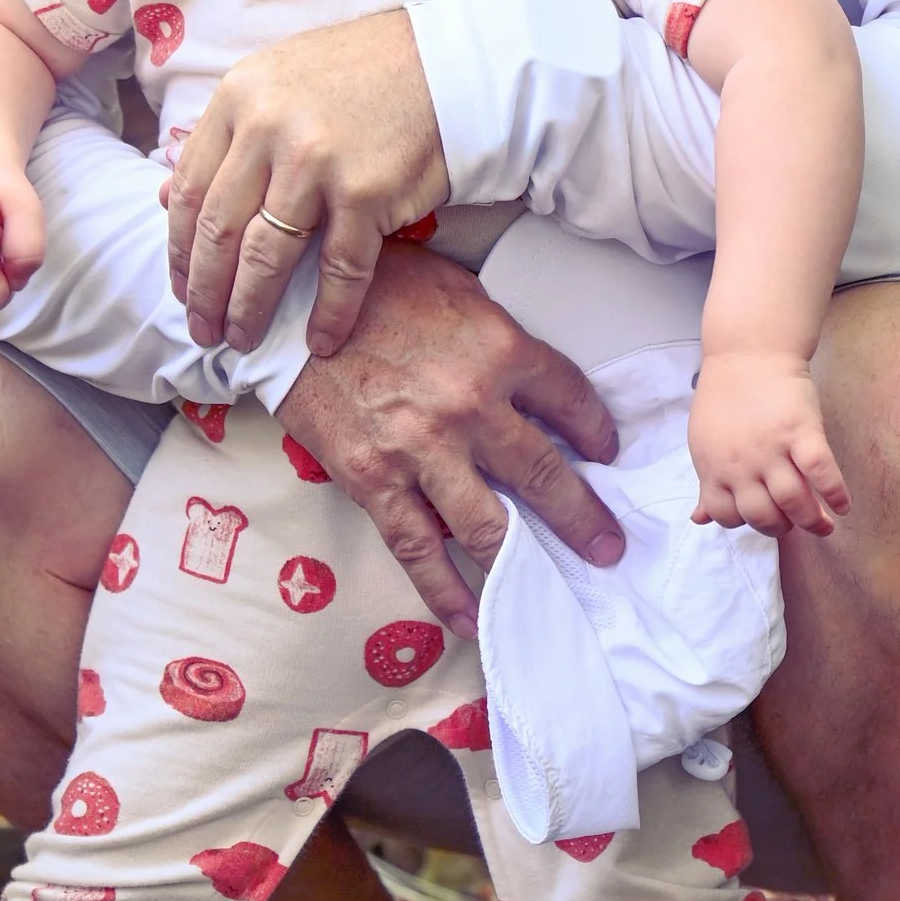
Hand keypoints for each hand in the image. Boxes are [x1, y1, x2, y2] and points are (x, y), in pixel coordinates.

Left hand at [168, 7, 448, 359]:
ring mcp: (316, 161)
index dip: (179, 250)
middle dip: (205, 292)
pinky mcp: (366, 192)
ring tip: (244, 339)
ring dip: (250, 309)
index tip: (181, 288)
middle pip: (219, 230)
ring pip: (265, 256)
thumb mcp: (275, 84)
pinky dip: (328, 313)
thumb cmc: (359, 74)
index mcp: (238, 99)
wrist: (446, 64)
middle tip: (203, 330)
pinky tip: (319, 340)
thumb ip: (224, 137)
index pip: (190, 190)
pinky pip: (338, 269)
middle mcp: (268, 128)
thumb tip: (163, 196)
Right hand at [275, 246, 620, 633]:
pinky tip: (472, 617)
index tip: (606, 452)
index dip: (596, 431)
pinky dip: (448, 591)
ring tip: (556, 589)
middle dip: (584, 517)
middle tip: (609, 547)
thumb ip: (494, 333)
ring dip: (529, 563)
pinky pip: (419, 550)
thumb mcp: (455, 287)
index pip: (570, 398)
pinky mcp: (374, 480)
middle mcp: (472, 405)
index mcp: (500, 349)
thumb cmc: (373, 283)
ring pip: (490, 526)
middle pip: (545, 473)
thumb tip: (524, 372)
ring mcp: (422, 450)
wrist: (290, 300)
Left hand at [689, 348, 850, 540]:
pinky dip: (835, 494)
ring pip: (793, 502)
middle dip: (782, 528)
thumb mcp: (705, 443)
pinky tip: (843, 505)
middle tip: (796, 524)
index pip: (726, 516)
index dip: (747, 524)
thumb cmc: (727, 398)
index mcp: (714, 468)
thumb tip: (700, 519)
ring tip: (824, 525)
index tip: (764, 518)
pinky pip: (821, 473)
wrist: (748, 351)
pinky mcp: (802, 431)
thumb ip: (708, 483)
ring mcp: (772, 449)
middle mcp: (741, 464)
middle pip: (763, 516)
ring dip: (812, 521)